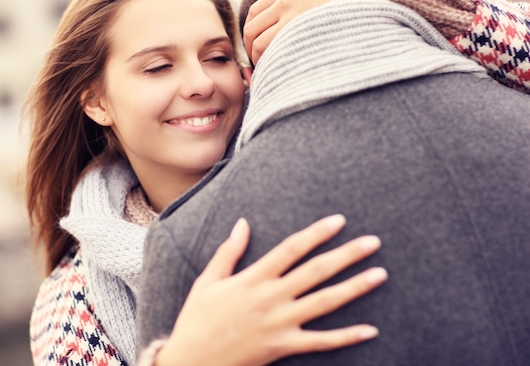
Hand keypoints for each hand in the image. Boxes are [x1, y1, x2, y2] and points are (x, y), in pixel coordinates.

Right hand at [155, 214, 386, 365]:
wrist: (191, 360)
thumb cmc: (197, 318)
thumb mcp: (209, 280)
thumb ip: (229, 251)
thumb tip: (242, 223)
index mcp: (254, 277)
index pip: (292, 248)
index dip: (317, 233)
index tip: (339, 221)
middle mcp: (271, 297)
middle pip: (316, 271)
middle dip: (347, 254)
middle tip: (374, 242)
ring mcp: (280, 323)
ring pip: (325, 302)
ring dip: (355, 288)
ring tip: (380, 274)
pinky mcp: (283, 347)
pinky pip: (321, 342)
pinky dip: (346, 337)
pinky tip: (371, 330)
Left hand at [244, 0, 398, 63]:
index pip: (253, 13)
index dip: (250, 32)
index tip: (255, 44)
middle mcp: (284, 2)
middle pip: (251, 29)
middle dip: (249, 48)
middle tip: (257, 61)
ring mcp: (293, 19)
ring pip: (260, 44)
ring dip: (258, 59)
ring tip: (267, 68)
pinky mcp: (304, 35)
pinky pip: (276, 53)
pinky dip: (272, 62)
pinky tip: (279, 70)